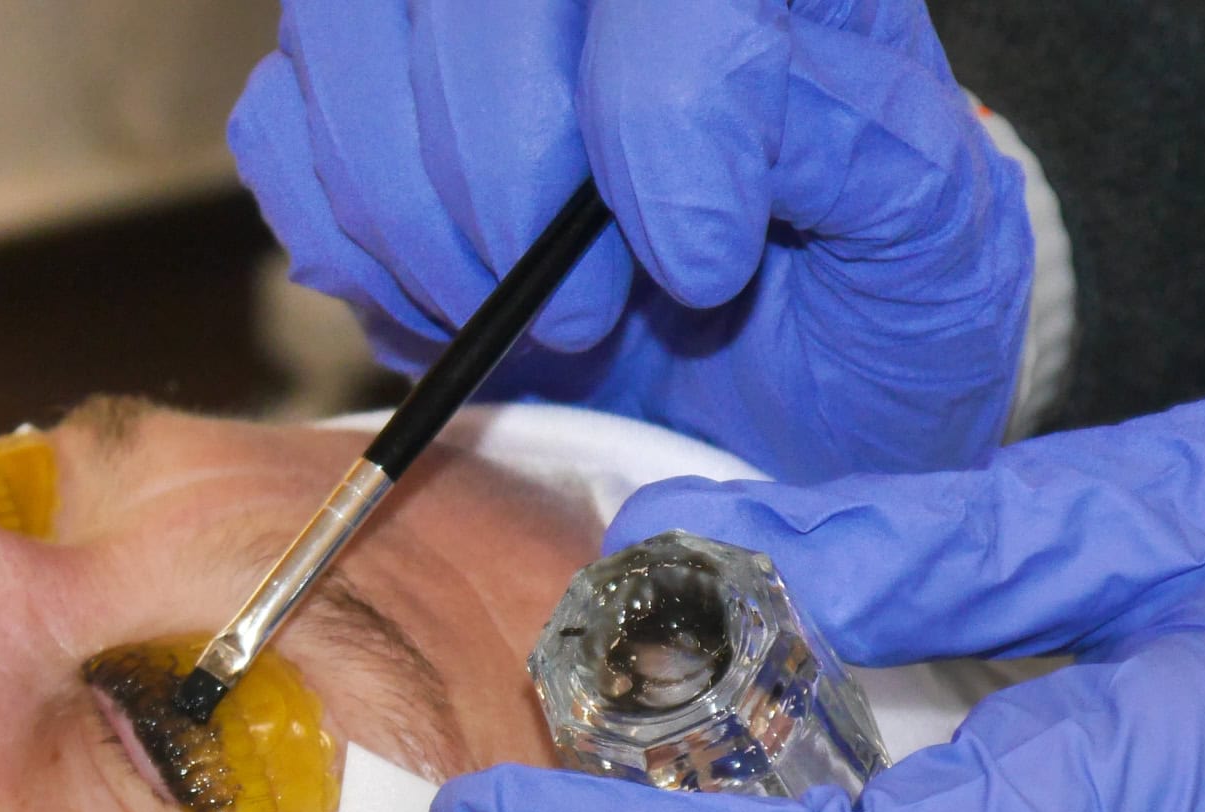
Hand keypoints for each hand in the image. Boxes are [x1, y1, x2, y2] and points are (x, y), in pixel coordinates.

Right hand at [230, 0, 1031, 480]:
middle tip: (579, 320)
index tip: (699, 269)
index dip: (660, 118)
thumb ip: (851, 150)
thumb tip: (679, 185)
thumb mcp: (926, 239)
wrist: (794, 381)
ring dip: (407, 212)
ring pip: (344, 30)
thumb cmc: (867, 302)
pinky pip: (278, 123)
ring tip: (506, 320)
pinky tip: (432, 304)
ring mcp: (459, 21)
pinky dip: (339, 237)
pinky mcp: (363, 96)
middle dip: (501, 178)